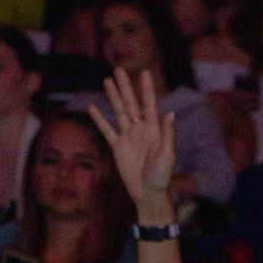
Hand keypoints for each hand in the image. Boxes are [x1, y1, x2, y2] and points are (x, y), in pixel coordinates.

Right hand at [91, 68, 174, 208]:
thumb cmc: (162, 176)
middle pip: (130, 103)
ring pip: (118, 112)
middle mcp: (140, 130)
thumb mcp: (167, 155)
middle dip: (125, 87)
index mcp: (154, 130)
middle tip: (118, 69)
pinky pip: (106, 130)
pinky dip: (99, 119)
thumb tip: (170, 112)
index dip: (146, 88)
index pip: (149, 104)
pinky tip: (92, 107)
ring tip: (107, 80)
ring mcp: (128, 137)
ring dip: (112, 96)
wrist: (148, 194)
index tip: (145, 72)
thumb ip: (167, 134)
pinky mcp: (117, 147)